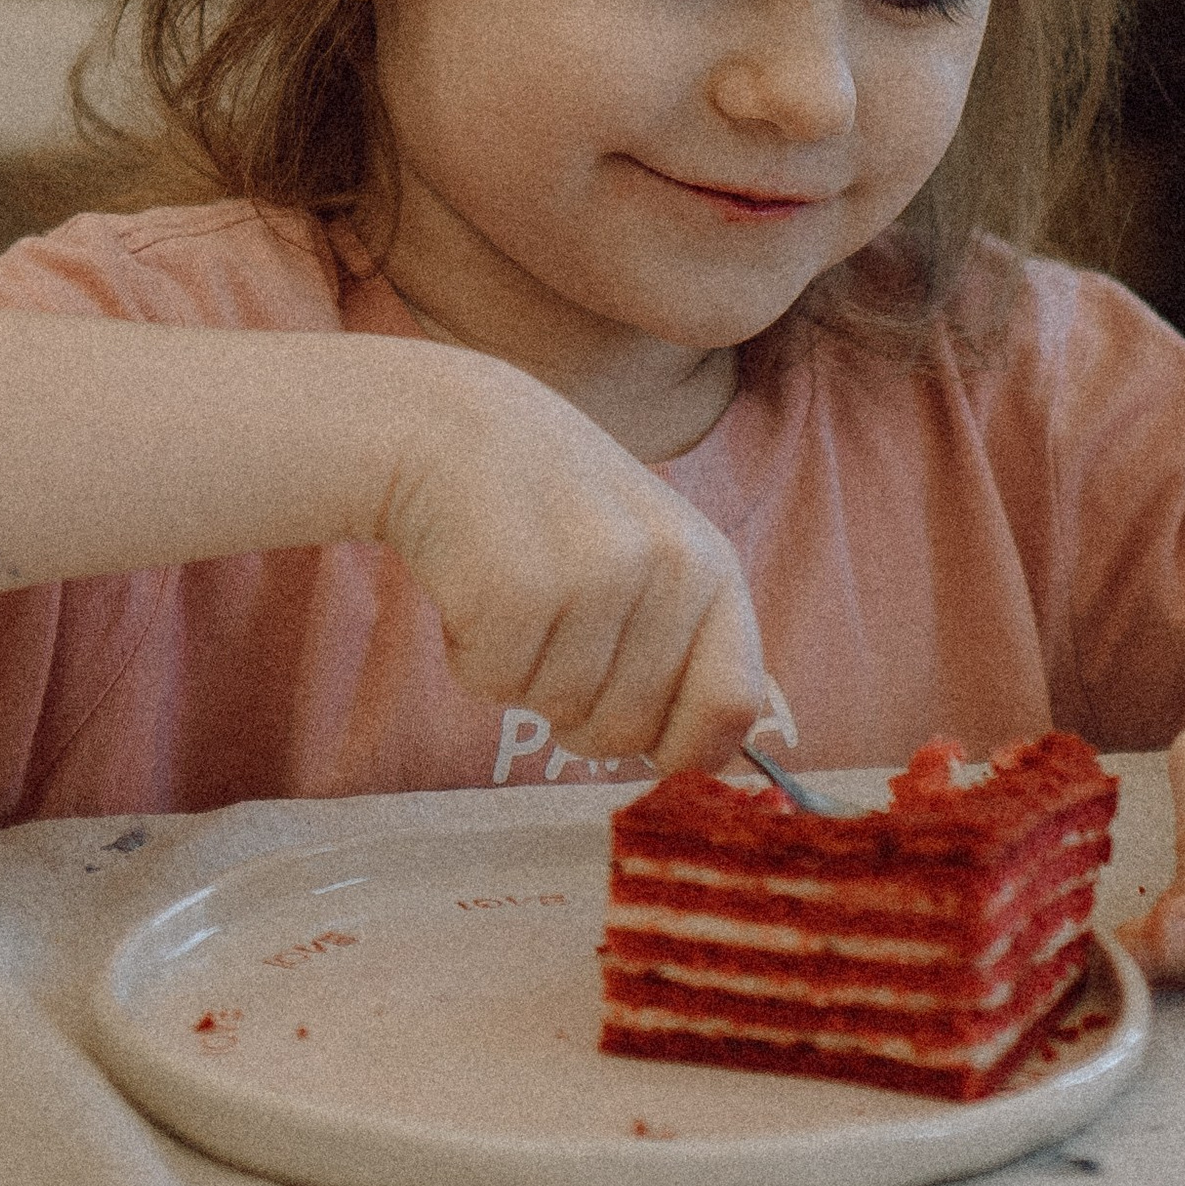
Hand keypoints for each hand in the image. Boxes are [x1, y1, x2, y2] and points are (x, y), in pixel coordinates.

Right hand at [377, 358, 767, 772]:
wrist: (450, 425)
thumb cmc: (549, 505)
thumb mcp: (646, 552)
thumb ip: (683, 642)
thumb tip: (706, 760)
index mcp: (711, 564)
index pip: (734, 706)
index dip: (686, 749)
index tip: (646, 746)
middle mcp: (668, 567)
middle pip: (630, 733)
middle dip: (577, 711)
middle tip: (549, 629)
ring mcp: (597, 576)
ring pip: (557, 713)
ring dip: (519, 673)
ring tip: (513, 589)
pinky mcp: (519, 590)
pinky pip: (495, 686)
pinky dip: (470, 655)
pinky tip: (473, 584)